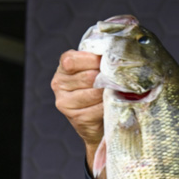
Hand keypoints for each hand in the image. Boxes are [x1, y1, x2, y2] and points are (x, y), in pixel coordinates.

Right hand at [51, 50, 106, 178]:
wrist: (97, 125)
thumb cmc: (98, 93)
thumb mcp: (94, 72)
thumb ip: (97, 62)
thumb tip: (115, 54)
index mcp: (63, 69)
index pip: (72, 59)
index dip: (92, 60)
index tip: (107, 62)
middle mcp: (59, 84)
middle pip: (87, 77)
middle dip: (106, 78)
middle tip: (119, 80)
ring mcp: (65, 102)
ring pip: (94, 92)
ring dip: (109, 92)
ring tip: (118, 92)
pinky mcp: (77, 118)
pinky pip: (98, 108)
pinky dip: (109, 106)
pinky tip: (113, 105)